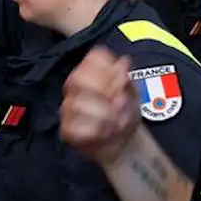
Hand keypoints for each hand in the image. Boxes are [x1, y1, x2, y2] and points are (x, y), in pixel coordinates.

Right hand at [61, 47, 140, 164]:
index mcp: (92, 71)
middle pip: (77, 78)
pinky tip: (105, 132)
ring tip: (117, 122)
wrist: (125, 142)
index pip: (93, 58)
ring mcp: (68, 107)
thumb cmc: (126, 112)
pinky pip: (75, 127)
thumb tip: (123, 63)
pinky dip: (95, 131)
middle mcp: (75, 86)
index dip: (109, 70)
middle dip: (103, 91)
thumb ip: (127, 79)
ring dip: (103, 114)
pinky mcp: (66, 129)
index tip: (121, 83)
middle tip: (119, 103)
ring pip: (77, 104)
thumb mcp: (134, 94)